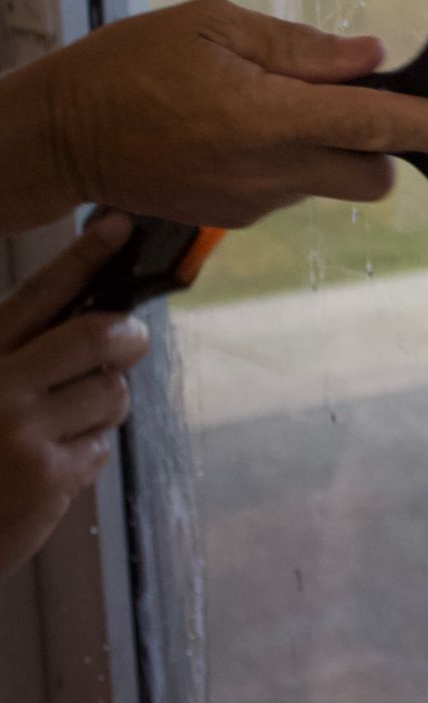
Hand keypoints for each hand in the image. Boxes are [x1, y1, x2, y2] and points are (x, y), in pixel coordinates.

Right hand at [0, 0, 427, 230]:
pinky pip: (291, 190)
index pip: (380, 125)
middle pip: (373, 175)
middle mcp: (271, 170)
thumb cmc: (128, 67)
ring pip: (333, 184)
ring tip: (269, 105)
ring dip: (332, 150)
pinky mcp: (235, 217)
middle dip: (382, 145)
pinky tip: (239, 130)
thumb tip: (368, 58)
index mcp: (268, 115)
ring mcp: (253, 202)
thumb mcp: (212, 27)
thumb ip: (299, 48)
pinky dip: (291, 161)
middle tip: (345, 101)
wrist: (61, 137)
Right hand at [0, 213, 149, 579]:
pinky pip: (101, 446)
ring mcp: (21, 431)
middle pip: (97, 336)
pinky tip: (52, 467)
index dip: (84, 255)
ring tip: (67, 424)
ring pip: (111, 393)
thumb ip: (23, 351)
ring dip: (105, 406)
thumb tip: (100, 321)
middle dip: (128, 337)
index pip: (39, 293)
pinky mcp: (47, 477)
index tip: (119, 226)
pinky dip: (87, 453)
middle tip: (131, 342)